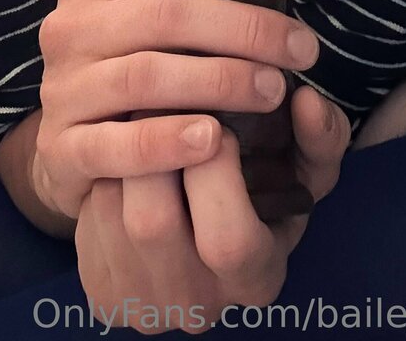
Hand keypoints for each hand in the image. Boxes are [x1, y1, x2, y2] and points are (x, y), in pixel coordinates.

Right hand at [32, 0, 320, 228]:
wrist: (70, 146)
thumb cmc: (133, 66)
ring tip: (273, 90)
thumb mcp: (160, 18)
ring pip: (147, 76)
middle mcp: (70, 26)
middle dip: (247, 28)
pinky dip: (168, 140)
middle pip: (167, 15)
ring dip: (221, 81)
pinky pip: (118, 144)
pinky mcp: (63, 148)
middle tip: (302, 48)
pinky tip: (214, 140)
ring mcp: (62, 87)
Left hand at [76, 85, 349, 334]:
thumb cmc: (263, 188)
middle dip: (155, 151)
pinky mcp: (104, 294)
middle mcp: (197, 305)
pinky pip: (86, 219)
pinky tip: (124, 157)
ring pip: (110, 211)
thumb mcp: (303, 166)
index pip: (228, 241)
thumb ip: (320, 138)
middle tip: (163, 103)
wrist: (203, 228)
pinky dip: (103, 174)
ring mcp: (143, 304)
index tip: (216, 126)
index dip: (215, 174)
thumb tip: (308, 100)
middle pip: (153, 223)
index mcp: (256, 279)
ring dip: (123, 154)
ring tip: (142, 120)